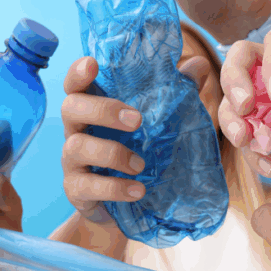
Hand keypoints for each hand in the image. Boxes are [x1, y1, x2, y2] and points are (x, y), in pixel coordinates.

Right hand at [61, 56, 211, 223]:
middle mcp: (75, 130)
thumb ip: (176, 91)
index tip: (93, 64)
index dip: (78, 72)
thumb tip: (200, 64)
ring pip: (76, 147)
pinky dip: (114, 187)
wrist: (123, 206)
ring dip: (112, 153)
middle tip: (137, 121)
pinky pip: (85, 186)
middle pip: (70, 107)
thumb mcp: (157, 121)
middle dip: (102, 110)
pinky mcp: (75, 190)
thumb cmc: (137, 150)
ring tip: (141, 164)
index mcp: (91, 107)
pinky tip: (138, 190)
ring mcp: (71, 160)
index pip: (75, 83)